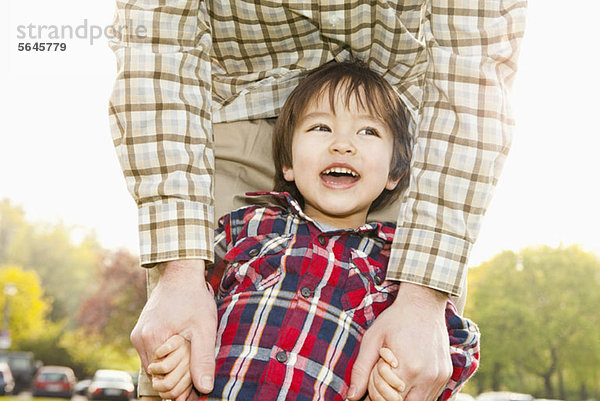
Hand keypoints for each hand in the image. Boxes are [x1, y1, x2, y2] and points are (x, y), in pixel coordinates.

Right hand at [130, 259, 217, 393]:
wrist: (180, 274)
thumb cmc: (194, 298)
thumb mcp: (204, 329)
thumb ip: (202, 359)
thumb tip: (205, 389)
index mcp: (153, 339)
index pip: (164, 380)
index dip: (182, 382)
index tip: (196, 372)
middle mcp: (140, 339)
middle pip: (157, 375)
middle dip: (176, 375)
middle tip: (194, 360)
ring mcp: (138, 335)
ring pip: (154, 366)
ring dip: (171, 365)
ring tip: (188, 348)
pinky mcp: (140, 332)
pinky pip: (151, 354)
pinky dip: (165, 355)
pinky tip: (179, 343)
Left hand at [348, 283, 451, 400]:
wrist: (424, 304)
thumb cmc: (395, 320)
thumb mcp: (372, 339)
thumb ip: (361, 370)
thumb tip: (352, 397)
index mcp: (408, 367)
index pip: (387, 398)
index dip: (376, 390)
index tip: (373, 374)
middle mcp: (427, 376)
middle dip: (388, 396)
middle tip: (382, 376)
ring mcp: (439, 377)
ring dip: (403, 396)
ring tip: (395, 374)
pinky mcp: (445, 375)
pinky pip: (430, 396)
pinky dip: (416, 393)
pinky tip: (408, 375)